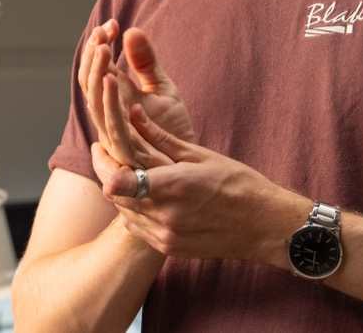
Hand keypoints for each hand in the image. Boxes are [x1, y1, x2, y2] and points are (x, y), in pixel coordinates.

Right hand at [78, 21, 194, 170]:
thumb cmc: (172, 133)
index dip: (99, 46)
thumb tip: (130, 30)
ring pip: (94, 102)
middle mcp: (108, 117)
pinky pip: (113, 125)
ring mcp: (114, 134)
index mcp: (113, 101)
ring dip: (97, 73)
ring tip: (104, 47)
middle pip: (89, 83)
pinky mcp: (127, 151)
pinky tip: (112, 78)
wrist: (186, 173)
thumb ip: (145, 62)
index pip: (97, 69)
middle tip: (103, 31)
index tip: (112, 23)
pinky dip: (109, 101)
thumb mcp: (162, 89)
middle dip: (93, 55)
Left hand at [92, 103, 308, 267]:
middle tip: (106, 152)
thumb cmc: (236, 183)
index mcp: (173, 185)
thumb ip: (161, 139)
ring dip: (121, 194)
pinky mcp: (169, 249)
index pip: (122, 182)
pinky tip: (146, 197)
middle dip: (109, 173)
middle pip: (116, 195)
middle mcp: (166, 214)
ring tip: (129, 174)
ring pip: (124, 213)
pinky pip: (138, 229)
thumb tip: (133, 113)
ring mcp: (166, 235)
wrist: (262, 225)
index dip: (104, 165)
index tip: (100, 148)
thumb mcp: (200, 154)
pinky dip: (135, 212)